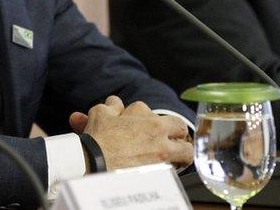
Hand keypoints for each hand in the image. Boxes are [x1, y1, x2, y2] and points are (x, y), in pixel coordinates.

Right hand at [76, 95, 192, 170]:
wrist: (94, 165)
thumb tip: (115, 103)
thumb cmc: (97, 139)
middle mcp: (160, 137)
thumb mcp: (101, 114)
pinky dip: (171, 170)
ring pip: (186, 151)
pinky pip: (176, 171)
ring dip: (181, 152)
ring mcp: (163, 157)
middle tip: (168, 137)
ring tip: (175, 156)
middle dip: (175, 131)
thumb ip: (112, 106)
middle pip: (181, 128)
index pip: (152, 110)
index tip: (139, 122)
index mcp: (148, 120)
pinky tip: (164, 171)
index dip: (144, 115)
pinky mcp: (160, 175)